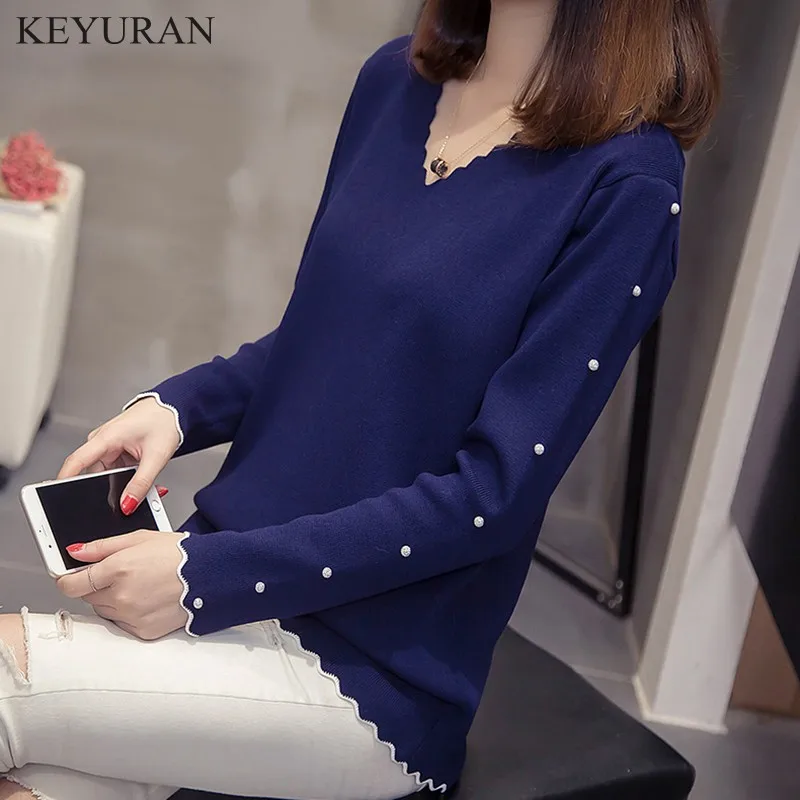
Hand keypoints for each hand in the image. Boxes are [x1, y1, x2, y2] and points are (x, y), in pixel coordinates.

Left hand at [56, 531, 188, 639]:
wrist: (211, 577)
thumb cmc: (181, 554)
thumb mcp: (141, 538)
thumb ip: (103, 546)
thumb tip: (76, 551)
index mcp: (118, 569)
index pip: (72, 584)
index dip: (68, 579)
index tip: (70, 577)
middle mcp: (121, 596)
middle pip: (88, 597)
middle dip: (97, 586)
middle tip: (123, 574)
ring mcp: (131, 616)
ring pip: (104, 611)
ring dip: (112, 600)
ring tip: (140, 586)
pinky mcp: (142, 631)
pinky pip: (122, 624)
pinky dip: (128, 614)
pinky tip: (147, 599)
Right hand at [58, 397, 180, 514]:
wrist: (174, 408)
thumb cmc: (165, 421)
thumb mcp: (156, 456)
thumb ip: (142, 483)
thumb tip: (127, 504)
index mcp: (106, 437)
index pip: (76, 462)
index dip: (65, 481)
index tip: (58, 497)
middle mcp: (103, 441)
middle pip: (93, 474)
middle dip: (107, 491)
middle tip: (125, 502)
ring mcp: (109, 446)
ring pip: (107, 475)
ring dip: (121, 485)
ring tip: (141, 487)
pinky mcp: (117, 451)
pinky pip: (116, 471)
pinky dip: (127, 478)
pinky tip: (140, 480)